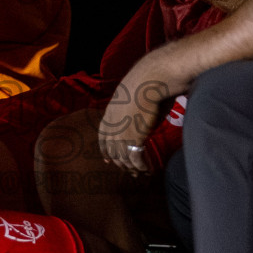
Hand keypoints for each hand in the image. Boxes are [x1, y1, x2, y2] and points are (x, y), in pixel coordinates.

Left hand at [97, 49, 186, 175]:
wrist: (150, 79)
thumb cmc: (147, 83)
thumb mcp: (134, 97)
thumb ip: (134, 112)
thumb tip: (143, 121)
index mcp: (109, 113)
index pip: (102, 137)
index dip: (105, 150)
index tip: (107, 160)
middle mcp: (112, 125)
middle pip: (112, 150)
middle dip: (120, 163)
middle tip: (128, 171)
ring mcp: (121, 132)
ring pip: (123, 158)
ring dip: (132, 168)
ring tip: (138, 174)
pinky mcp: (133, 138)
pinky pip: (135, 159)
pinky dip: (141, 166)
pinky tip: (146, 170)